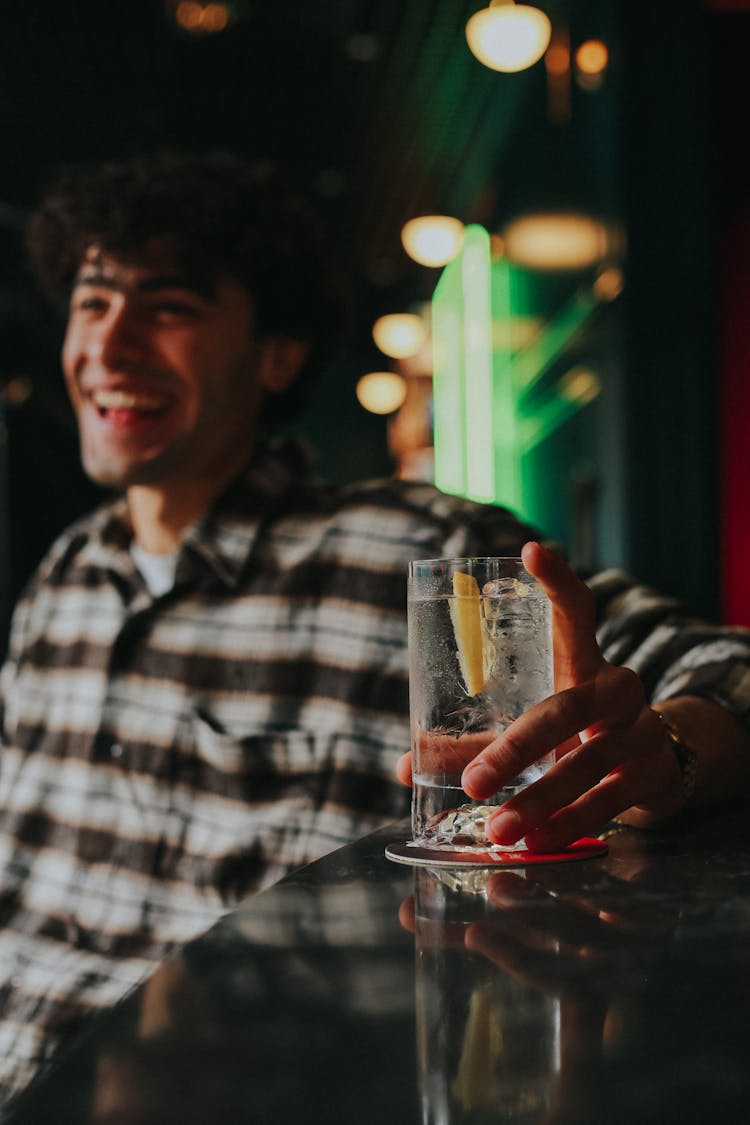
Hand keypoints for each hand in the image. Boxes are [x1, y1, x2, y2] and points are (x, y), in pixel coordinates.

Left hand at [396, 542, 683, 850]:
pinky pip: (608, 800)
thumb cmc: (572, 732)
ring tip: (499, 829)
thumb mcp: (532, 722)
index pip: (576, 608)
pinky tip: (539, 843)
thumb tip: (404, 765)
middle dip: (514, 749)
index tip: (531, 551)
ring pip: (585, 763)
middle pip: (565, 709)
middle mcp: (614, 685)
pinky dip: (569, 825)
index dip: (556, 580)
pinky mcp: (651, 770)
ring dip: (538, 801)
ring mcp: (638, 728)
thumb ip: (473, 739)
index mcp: (579, 658)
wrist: (652, 763)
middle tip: (473, 781)